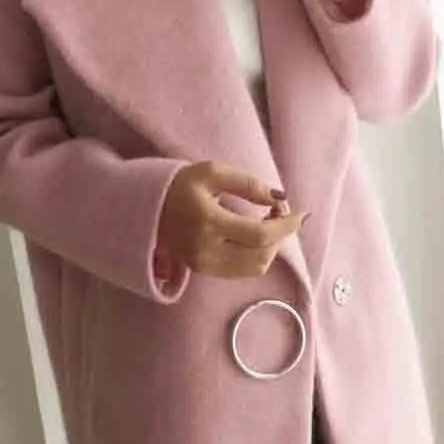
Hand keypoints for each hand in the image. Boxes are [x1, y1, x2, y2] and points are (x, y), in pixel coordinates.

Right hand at [157, 160, 309, 278]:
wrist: (142, 207)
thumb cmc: (178, 184)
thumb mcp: (211, 172)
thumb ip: (248, 184)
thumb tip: (279, 197)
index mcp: (209, 222)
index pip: (261, 235)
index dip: (287, 226)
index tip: (300, 213)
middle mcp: (206, 250)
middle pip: (262, 255)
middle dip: (281, 235)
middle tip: (279, 211)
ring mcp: (203, 264)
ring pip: (254, 268)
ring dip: (271, 247)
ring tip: (268, 223)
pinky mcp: (201, 270)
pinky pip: (241, 271)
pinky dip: (257, 256)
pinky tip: (254, 236)